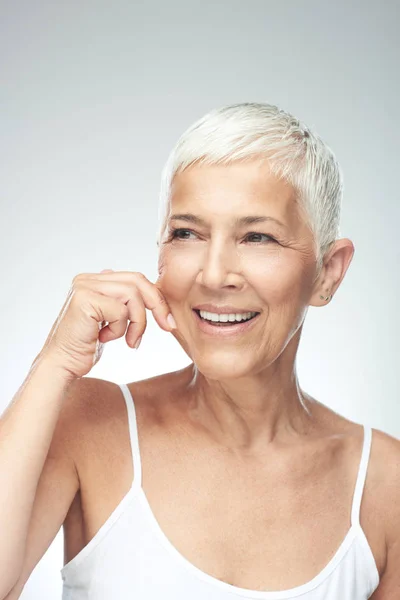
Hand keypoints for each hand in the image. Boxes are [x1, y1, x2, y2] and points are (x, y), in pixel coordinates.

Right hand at [37, 269, 175, 379]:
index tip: (167, 320)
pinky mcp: (85, 300)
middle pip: (137, 280)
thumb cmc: (84, 346)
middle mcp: (87, 279)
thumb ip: (120, 302)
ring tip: (129, 340)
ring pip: (132, 295)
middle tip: (167, 326)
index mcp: (94, 281)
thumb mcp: (108, 320)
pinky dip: (120, 329)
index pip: (135, 279)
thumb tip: (144, 292)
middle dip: (157, 304)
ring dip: (138, 322)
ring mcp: (84, 287)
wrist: (62, 364)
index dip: (156, 297)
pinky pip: (120, 310)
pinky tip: (104, 338)